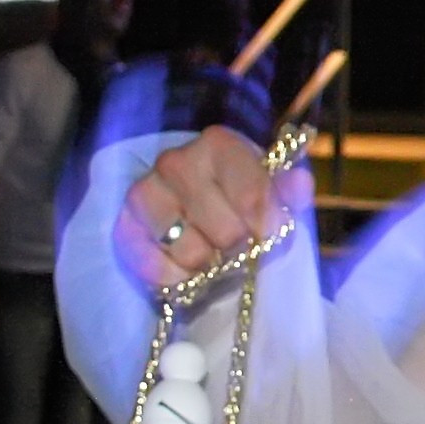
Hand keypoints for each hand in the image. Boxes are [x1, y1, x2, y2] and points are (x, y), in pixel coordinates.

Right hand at [117, 126, 306, 288]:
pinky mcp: (124, 228)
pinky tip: (185, 266)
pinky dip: (178, 278)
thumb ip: (290, 188)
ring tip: (210, 250)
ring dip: (208, 263)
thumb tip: (299, 183)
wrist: (192, 204)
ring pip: (192, 254)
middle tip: (236, 241)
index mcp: (219, 145)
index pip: (254, 196)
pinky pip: (158, 270)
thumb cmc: (239, 195)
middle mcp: (176, 162)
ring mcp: (145, 193)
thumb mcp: (272, 187)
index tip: (271, 231)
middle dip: (238, 245)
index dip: (268, 224)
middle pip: (226, 232)